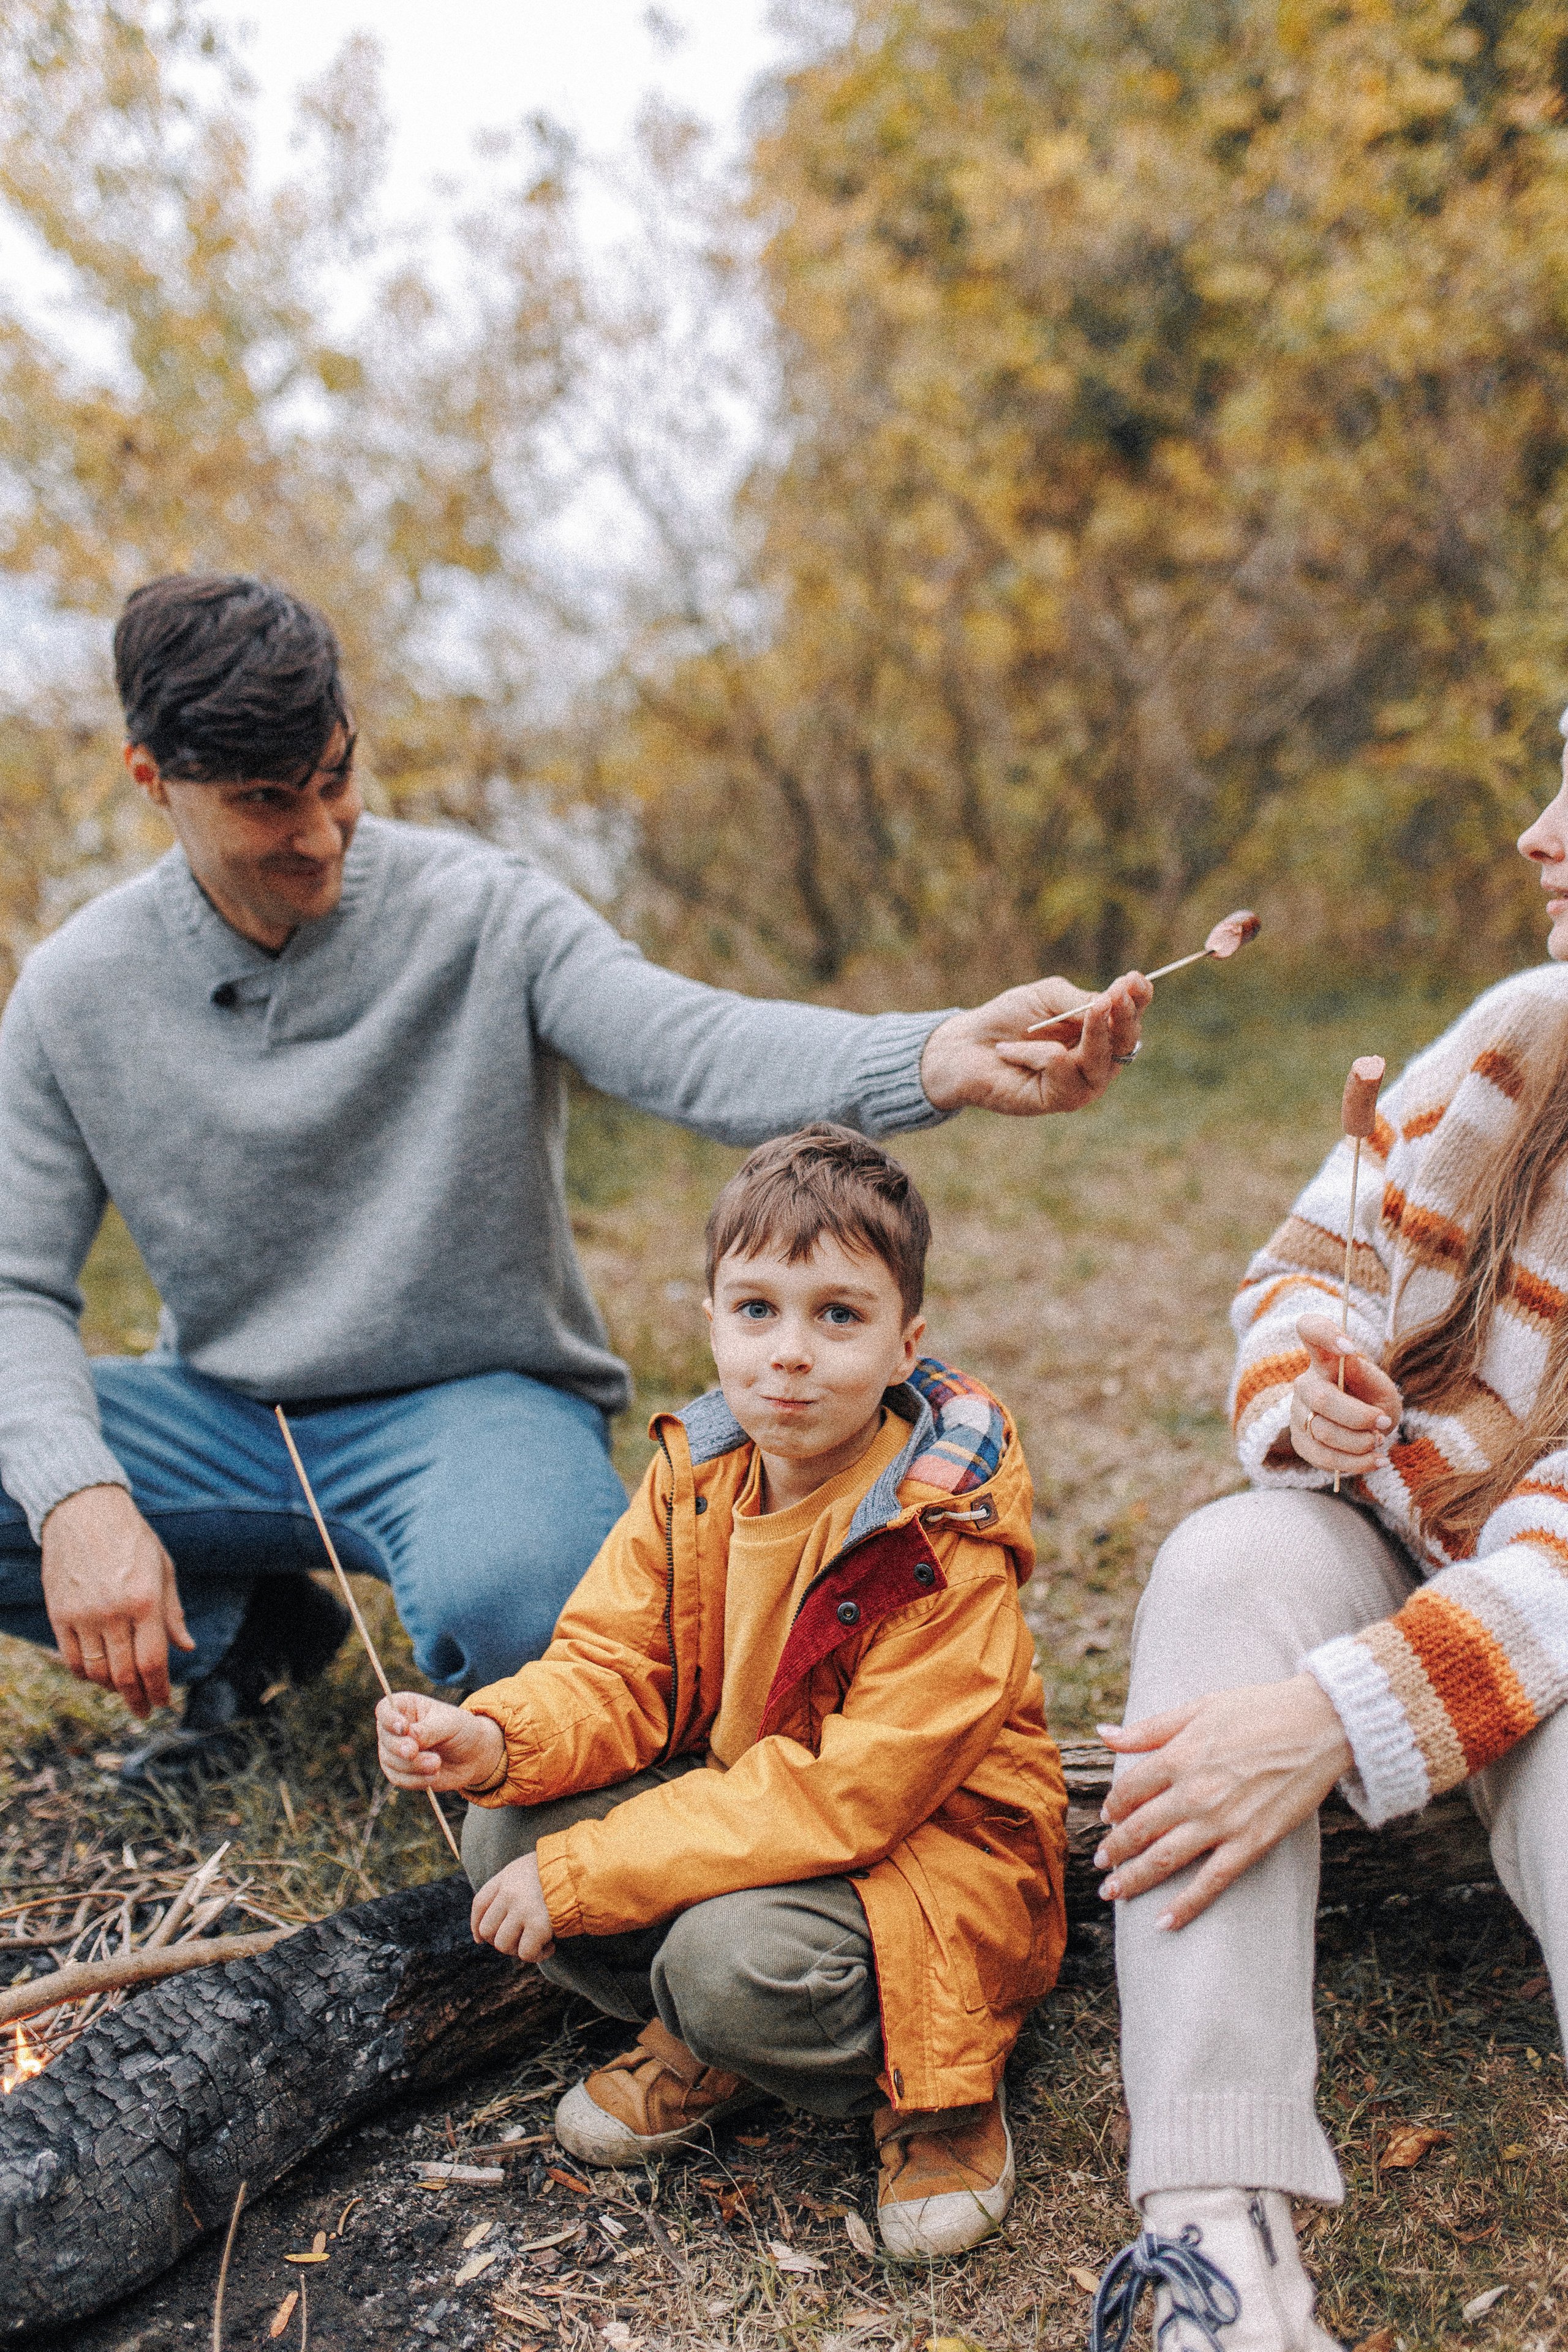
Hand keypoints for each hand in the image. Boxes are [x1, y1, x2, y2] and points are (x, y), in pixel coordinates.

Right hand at [40, 1484, 194, 1718]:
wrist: (84, 1511)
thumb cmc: (132, 1538)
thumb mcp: (163, 1568)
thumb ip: (173, 1612)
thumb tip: (188, 1648)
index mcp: (146, 1600)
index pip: (153, 1661)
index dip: (159, 1689)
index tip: (162, 1704)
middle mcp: (114, 1612)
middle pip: (125, 1673)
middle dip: (137, 1697)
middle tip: (143, 1710)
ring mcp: (83, 1614)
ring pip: (97, 1671)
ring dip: (111, 1689)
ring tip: (123, 1692)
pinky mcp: (60, 1614)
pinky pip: (72, 1659)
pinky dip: (85, 1674)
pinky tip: (97, 1676)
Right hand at [376, 1691, 506, 1792]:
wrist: (473, 1755)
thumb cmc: (461, 1730)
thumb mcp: (450, 1723)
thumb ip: (428, 1730)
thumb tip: (408, 1738)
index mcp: (406, 1707)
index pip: (385, 1709)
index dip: (389, 1719)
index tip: (403, 1728)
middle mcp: (395, 1729)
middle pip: (385, 1739)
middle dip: (400, 1748)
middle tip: (414, 1752)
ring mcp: (395, 1752)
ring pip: (390, 1762)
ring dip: (413, 1766)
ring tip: (436, 1763)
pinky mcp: (401, 1772)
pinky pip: (399, 1779)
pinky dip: (415, 1780)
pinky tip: (433, 1776)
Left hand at [470, 1853, 555, 1961]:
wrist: (584, 1869)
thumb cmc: (562, 1870)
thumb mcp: (531, 1868)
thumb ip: (515, 1886)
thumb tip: (503, 1919)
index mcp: (507, 1877)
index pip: (480, 1904)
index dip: (476, 1925)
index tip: (481, 1938)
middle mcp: (510, 1893)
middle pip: (487, 1929)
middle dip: (499, 1940)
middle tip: (519, 1939)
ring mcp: (522, 1910)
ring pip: (503, 1945)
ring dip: (517, 1949)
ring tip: (535, 1942)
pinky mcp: (538, 1925)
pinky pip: (526, 1953)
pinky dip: (537, 1955)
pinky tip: (549, 1947)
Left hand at [920, 971, 1151, 1115]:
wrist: (966, 1046)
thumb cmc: (1009, 1018)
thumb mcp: (1048, 997)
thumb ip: (1080, 1000)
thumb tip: (1111, 1002)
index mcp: (1099, 1034)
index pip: (1129, 1018)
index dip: (1138, 999)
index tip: (1136, 978)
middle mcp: (1097, 1062)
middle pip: (1127, 1043)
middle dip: (1125, 1015)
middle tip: (1118, 992)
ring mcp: (1081, 1085)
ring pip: (1101, 1060)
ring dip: (1098, 1030)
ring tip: (1094, 1006)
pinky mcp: (1059, 1101)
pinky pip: (1061, 1068)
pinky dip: (1037, 1052)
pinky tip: (1008, 1051)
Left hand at [1094, 1674, 1353, 1928]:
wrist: (1319, 1724)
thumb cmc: (1258, 1710)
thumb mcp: (1198, 1708)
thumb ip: (1149, 1728)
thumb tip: (1103, 1733)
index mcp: (1178, 1756)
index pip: (1128, 1790)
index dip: (1112, 1807)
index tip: (1107, 1818)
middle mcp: (1193, 1792)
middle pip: (1138, 1829)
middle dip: (1113, 1851)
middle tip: (1099, 1864)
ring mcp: (1222, 1821)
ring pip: (1164, 1859)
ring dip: (1133, 1880)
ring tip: (1112, 1892)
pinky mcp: (1252, 1842)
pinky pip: (1212, 1882)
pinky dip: (1186, 1905)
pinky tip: (1164, 1922)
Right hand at [1290, 1312, 1401, 1475]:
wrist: (1369, 1429)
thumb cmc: (1372, 1399)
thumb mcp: (1378, 1384)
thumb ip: (1363, 1373)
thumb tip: (1347, 1357)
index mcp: (1325, 1359)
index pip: (1310, 1329)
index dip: (1323, 1333)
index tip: (1349, 1346)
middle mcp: (1305, 1383)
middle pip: (1321, 1399)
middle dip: (1359, 1417)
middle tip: (1384, 1422)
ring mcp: (1299, 1414)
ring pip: (1324, 1432)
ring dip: (1360, 1442)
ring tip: (1378, 1441)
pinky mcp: (1302, 1442)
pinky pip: (1323, 1457)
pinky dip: (1355, 1463)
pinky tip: (1376, 1461)